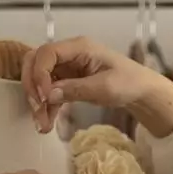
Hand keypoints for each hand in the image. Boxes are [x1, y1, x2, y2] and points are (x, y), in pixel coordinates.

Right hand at [24, 37, 161, 132]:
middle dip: (32, 86)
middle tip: (37, 108)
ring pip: (39, 80)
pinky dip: (46, 107)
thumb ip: (76, 89)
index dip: (39, 74)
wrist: (141, 92)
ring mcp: (67, 68)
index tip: (44, 97)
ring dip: (38, 102)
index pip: (47, 53)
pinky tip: (47, 124)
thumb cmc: (129, 83)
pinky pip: (49, 92)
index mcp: (79, 47)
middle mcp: (69, 54)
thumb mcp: (106, 87)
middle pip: (35, 62)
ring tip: (42, 125)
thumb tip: (49, 95)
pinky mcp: (67, 82)